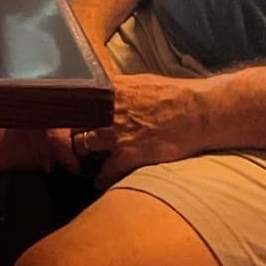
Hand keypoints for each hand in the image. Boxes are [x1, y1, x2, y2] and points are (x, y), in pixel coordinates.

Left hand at [68, 74, 208, 187]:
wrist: (198, 111)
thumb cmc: (175, 95)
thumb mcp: (140, 83)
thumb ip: (120, 90)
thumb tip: (109, 94)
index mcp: (109, 89)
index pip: (76, 100)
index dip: (70, 111)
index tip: (67, 118)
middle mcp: (106, 110)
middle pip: (75, 123)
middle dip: (72, 132)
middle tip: (71, 141)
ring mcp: (115, 133)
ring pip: (84, 145)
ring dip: (82, 155)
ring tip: (82, 162)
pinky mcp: (128, 154)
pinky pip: (106, 171)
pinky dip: (102, 178)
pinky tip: (100, 182)